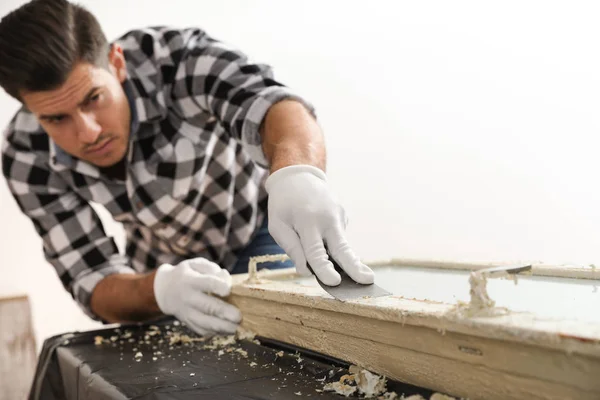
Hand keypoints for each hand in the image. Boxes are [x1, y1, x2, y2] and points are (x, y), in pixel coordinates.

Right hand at [153, 257, 241, 334]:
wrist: (165, 290)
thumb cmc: (187, 275)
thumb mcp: (196, 264)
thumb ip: (212, 269)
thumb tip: (226, 278)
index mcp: (190, 280)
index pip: (206, 283)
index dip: (218, 286)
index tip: (228, 290)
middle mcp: (188, 298)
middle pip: (207, 306)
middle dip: (224, 312)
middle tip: (238, 317)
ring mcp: (187, 313)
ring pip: (205, 323)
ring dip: (222, 327)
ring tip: (237, 328)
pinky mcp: (189, 323)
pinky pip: (202, 331)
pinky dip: (216, 333)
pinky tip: (229, 331)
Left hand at [265, 165, 373, 285]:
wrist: (298, 176)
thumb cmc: (284, 205)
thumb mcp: (277, 225)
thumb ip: (292, 248)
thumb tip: (307, 271)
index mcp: (307, 221)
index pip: (316, 251)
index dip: (325, 268)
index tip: (334, 282)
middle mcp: (327, 218)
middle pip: (342, 248)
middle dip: (355, 266)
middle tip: (369, 280)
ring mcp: (339, 215)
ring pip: (343, 245)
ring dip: (347, 261)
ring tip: (360, 275)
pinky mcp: (344, 215)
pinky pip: (339, 236)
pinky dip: (333, 243)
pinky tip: (323, 234)